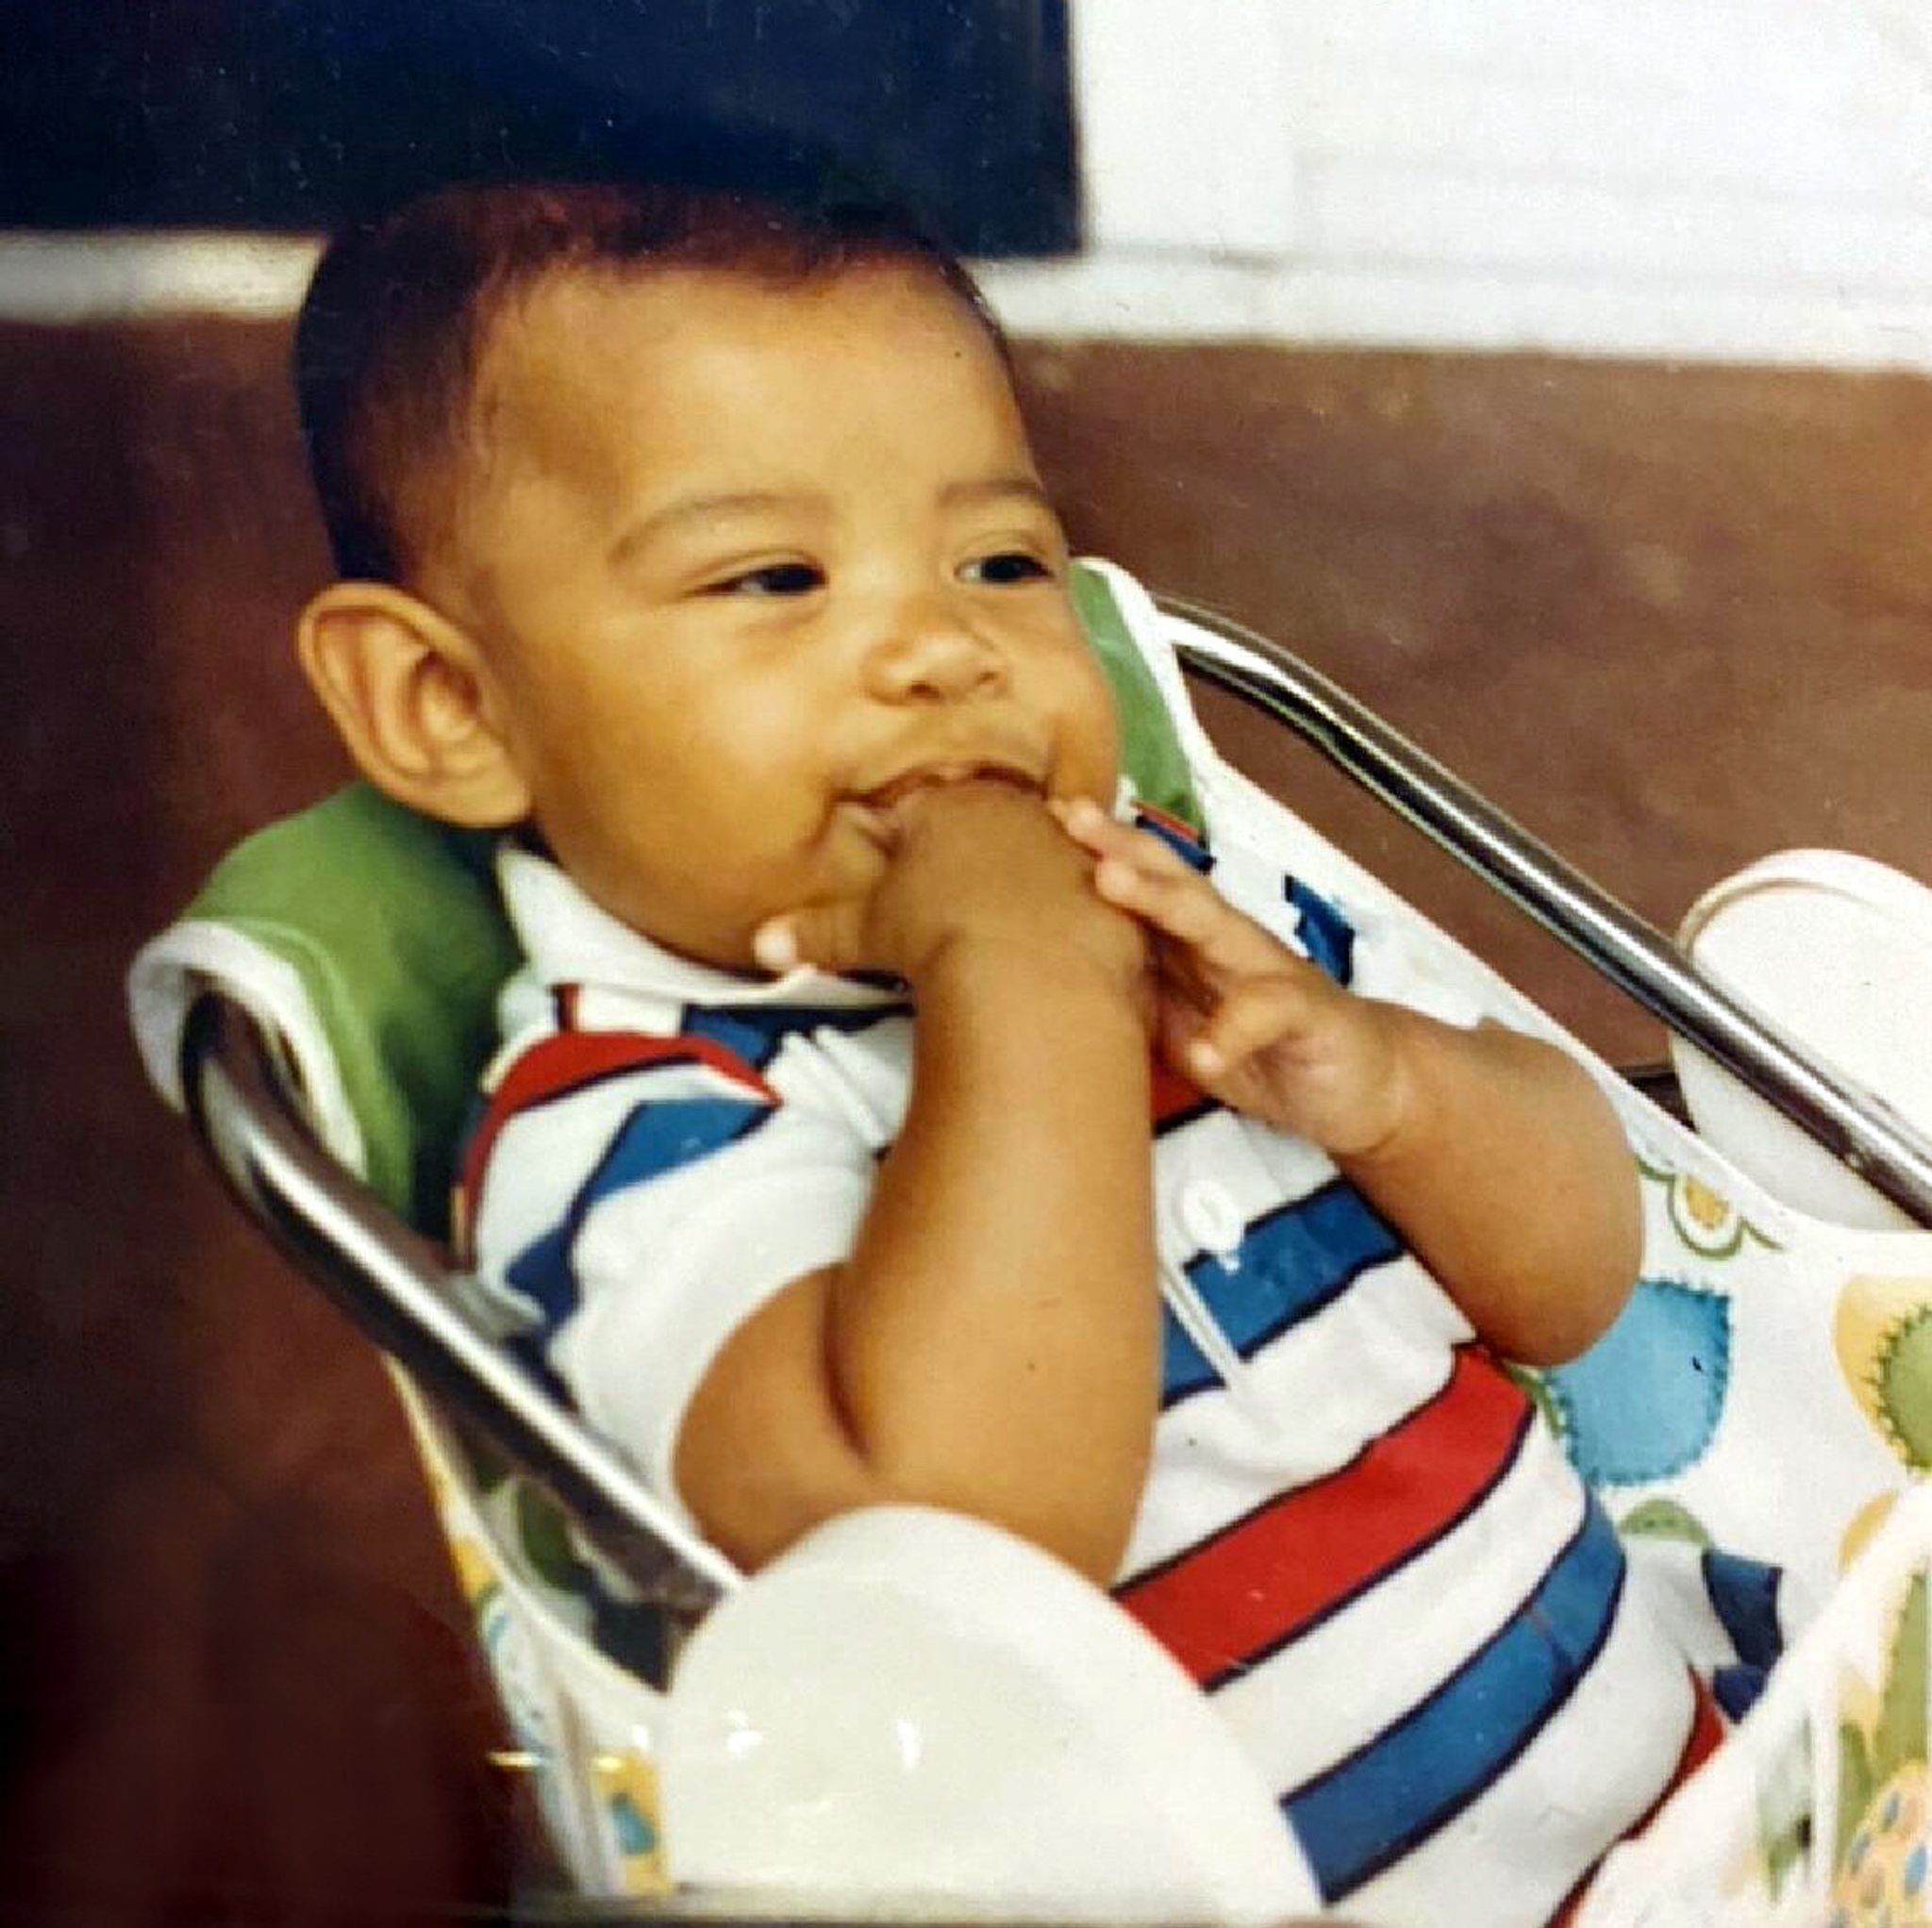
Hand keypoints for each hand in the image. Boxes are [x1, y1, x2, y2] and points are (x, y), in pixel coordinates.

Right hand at [755, 780, 1147, 997]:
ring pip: (1051, 849)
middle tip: (966, 883)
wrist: (1025, 969)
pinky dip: (1083, 914)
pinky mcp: (1114, 888)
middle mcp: (1016, 810)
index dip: (913, 829)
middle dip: (979, 844)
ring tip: (1021, 916)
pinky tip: (1071, 945)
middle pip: (993, 817)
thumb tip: (761, 945)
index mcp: (951, 805)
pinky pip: (1097, 894)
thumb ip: (818, 932)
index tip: (908, 852)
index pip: (925, 803)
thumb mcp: (867, 932)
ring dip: (1038, 875)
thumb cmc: (937, 936)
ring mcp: (1071, 845)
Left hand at [1055, 798, 1412, 1155]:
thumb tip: (1044, 980)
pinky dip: (1233, 1033)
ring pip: (1213, 925)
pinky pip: (1266, 1016)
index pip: (1142, 881)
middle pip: (1172, 881)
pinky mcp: (1304, 1015)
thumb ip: (1128, 991)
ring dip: (1161, 901)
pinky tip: (1205, 1053)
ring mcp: (1268, 971)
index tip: (1044, 815)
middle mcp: (1226, 941)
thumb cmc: (1254, 1041)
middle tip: (1073, 819)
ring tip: (1110, 882)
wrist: (1357, 1079)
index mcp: (1190, 939)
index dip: (1096, 850)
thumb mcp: (1177, 1018)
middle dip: (1121, 847)